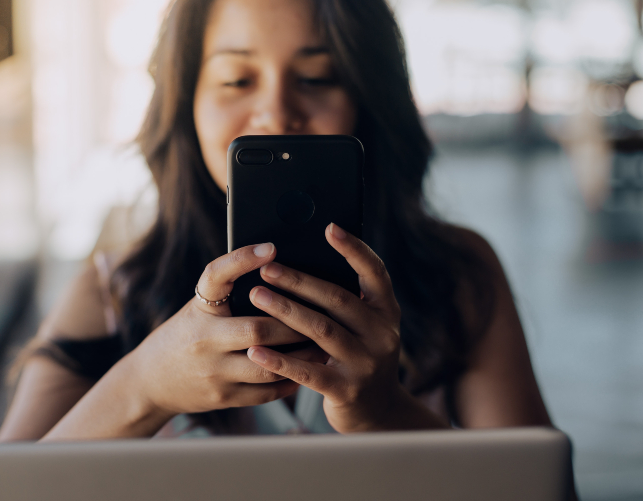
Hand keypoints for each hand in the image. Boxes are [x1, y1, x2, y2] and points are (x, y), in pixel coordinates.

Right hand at [126, 242, 321, 419]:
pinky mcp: (224, 398)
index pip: (218, 275)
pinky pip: (266, 392)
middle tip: (322, 313)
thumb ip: (229, 292)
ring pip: (268, 365)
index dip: (244, 258)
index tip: (272, 247)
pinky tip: (308, 369)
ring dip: (300, 355)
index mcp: (199, 309)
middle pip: (258, 329)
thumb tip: (276, 265)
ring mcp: (214, 372)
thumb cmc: (186, 334)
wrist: (150, 381)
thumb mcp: (199, 308)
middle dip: (294, 323)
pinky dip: (290, 380)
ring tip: (324, 344)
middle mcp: (204, 340)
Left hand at [245, 224, 443, 432]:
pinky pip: (308, 371)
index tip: (329, 227)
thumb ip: (346, 302)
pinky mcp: (346, 390)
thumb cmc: (359, 358)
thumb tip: (302, 261)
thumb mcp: (364, 328)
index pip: (374, 273)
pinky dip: (280, 360)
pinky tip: (255, 351)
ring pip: (321, 330)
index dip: (353, 249)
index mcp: (387, 312)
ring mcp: (366, 364)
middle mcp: (383, 334)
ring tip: (256, 295)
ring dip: (286, 310)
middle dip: (300, 281)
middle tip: (267, 268)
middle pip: (338, 299)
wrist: (378, 414)